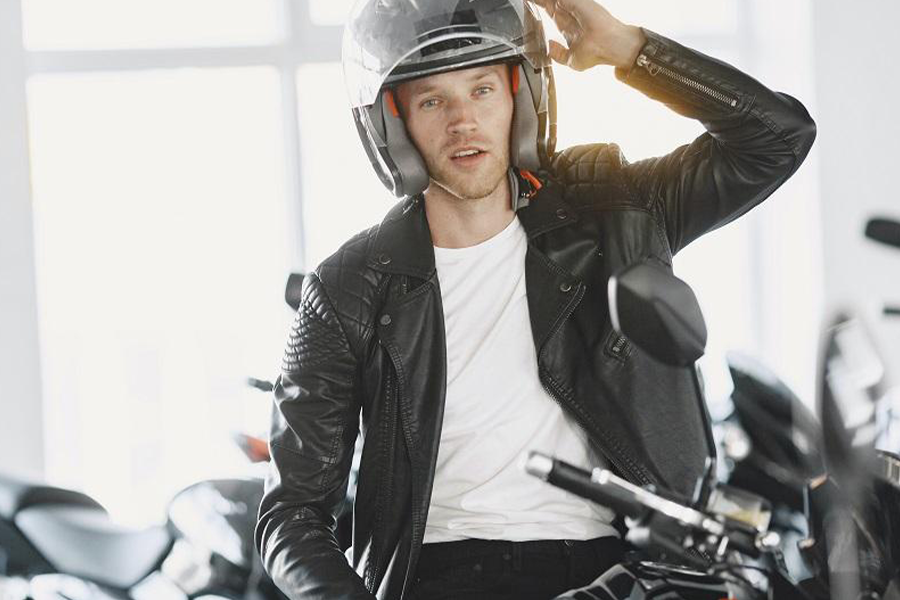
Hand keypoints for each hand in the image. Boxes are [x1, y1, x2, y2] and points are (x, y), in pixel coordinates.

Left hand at [529, 0, 645, 70]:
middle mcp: (570, 13)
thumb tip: (549, 47)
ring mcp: (573, 5)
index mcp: (568, 25)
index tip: (528, 3)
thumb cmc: (597, 53)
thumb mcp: (571, 60)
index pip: (550, 11)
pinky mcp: (576, 1)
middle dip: (538, 0)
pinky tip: (533, 0)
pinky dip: (545, 0)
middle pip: (549, 1)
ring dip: (542, 0)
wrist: (609, 47)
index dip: (539, 5)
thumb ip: (558, 54)